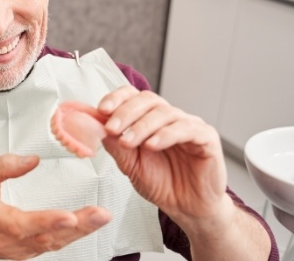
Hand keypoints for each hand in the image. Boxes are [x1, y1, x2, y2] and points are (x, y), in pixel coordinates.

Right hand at [0, 154, 110, 259]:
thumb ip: (3, 166)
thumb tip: (32, 159)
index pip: (23, 224)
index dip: (47, 221)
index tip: (69, 216)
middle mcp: (11, 240)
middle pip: (48, 236)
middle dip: (78, 226)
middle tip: (100, 214)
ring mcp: (23, 249)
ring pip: (55, 243)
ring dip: (82, 231)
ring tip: (101, 216)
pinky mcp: (31, 251)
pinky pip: (55, 244)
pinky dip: (74, 234)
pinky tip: (89, 223)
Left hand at [97, 86, 227, 226]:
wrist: (187, 208)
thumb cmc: (161, 183)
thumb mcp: (130, 165)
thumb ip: (115, 145)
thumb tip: (96, 126)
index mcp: (149, 119)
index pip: (133, 96)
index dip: (117, 98)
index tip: (101, 110)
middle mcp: (169, 118)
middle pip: (148, 100)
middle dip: (126, 112)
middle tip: (112, 128)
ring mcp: (189, 125)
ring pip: (165, 113)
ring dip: (142, 126)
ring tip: (128, 141)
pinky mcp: (207, 138)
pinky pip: (187, 129)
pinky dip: (166, 135)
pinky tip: (152, 145)